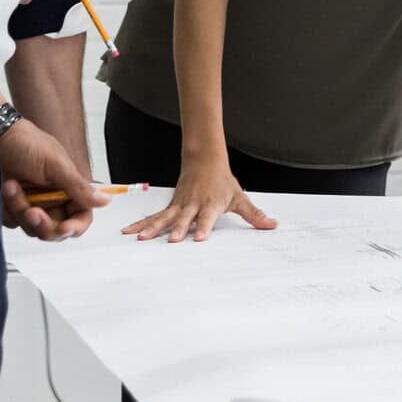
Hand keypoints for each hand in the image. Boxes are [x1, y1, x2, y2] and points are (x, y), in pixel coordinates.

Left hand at [0, 118, 106, 240]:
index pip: (81, 218)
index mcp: (70, 190)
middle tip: (31, 211)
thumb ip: (79, 187)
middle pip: (55, 231)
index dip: (74, 227)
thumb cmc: (28, 144)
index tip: (63, 228)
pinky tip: (5, 187)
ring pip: (31, 227)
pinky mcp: (13, 208)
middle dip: (43, 223)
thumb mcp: (56, 165)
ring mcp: (33, 206)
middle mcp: (54, 201)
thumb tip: (105, 201)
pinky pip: (12, 222)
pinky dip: (7, 207)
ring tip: (11, 185)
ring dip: (19, 208)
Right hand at [123, 152, 276, 242]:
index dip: (204, 227)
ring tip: (141, 239)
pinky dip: (141, 224)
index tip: (199, 238)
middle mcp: (193, 206)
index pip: (208, 218)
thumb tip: (272, 225)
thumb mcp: (240, 198)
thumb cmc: (223, 182)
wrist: (205, 161)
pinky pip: (154, 217)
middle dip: (179, 229)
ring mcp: (179, 206)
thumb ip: (254, 215)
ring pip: (165, 217)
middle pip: (185, 218)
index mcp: (210, 204)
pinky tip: (129, 232)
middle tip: (173, 240)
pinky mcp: (170, 207)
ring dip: (153, 228)